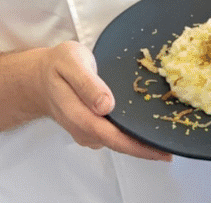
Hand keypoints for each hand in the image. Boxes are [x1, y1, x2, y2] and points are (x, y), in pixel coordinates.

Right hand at [33, 41, 171, 161]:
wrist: (39, 78)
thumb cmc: (57, 65)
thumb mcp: (70, 62)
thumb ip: (87, 82)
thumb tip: (106, 105)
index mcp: (78, 113)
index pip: (111, 136)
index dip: (137, 146)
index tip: (161, 150)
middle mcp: (83, 129)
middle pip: (117, 143)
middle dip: (144, 148)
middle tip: (171, 144)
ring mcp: (86, 132)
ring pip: (116, 141)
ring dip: (138, 142)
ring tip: (162, 135)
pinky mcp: (90, 129)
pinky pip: (112, 135)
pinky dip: (129, 135)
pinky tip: (143, 128)